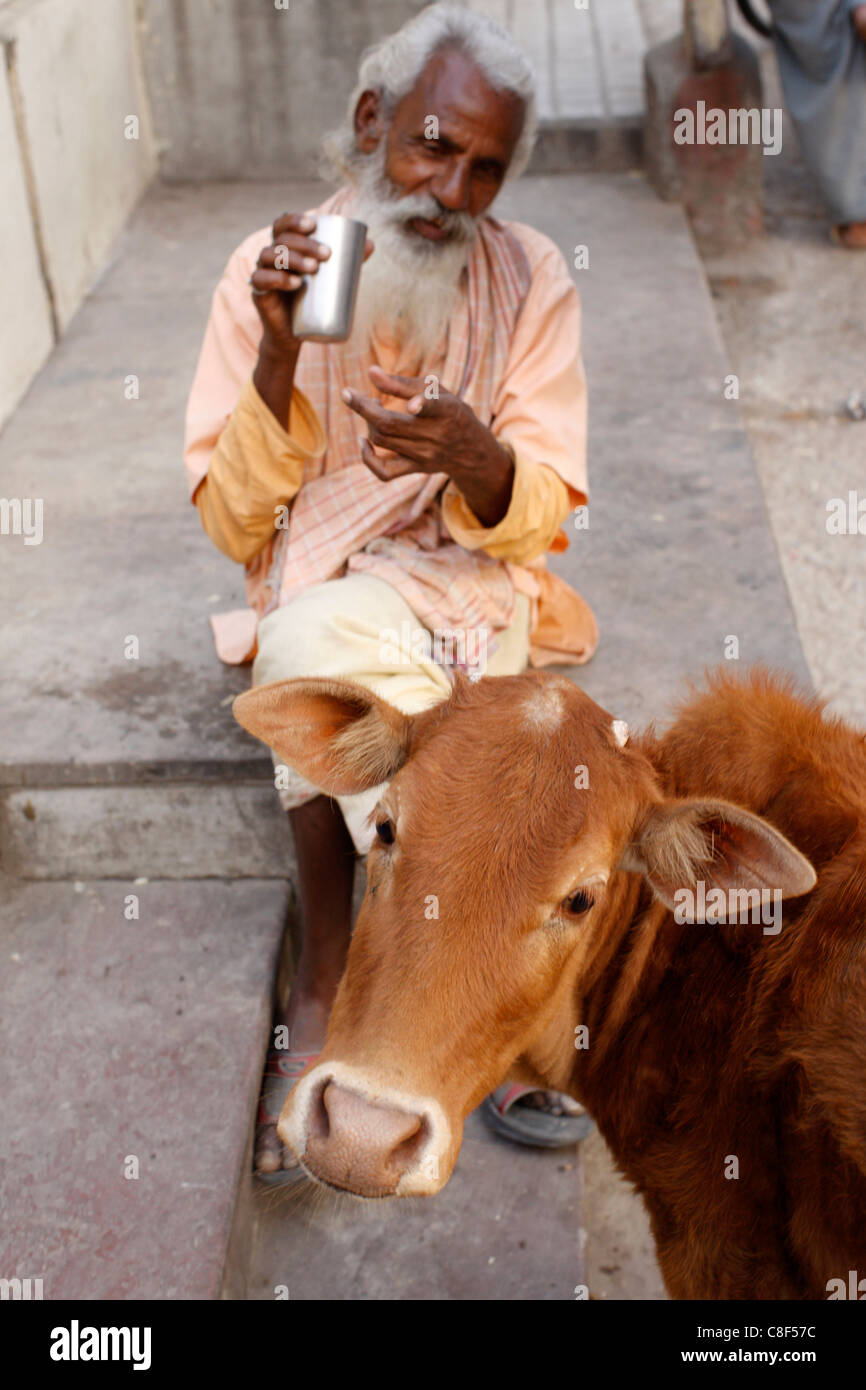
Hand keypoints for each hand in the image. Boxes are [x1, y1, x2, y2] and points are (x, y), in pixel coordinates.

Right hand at [251, 212, 373, 357]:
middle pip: (282, 240)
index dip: (294, 220)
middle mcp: (270, 256)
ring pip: (270, 256)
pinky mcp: (259, 293)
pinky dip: (277, 279)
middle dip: (304, 243)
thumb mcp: (330, 279)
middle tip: (326, 254)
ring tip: (314, 268)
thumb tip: (371, 244)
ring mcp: (262, 272)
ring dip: (293, 259)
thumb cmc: (311, 301)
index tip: (314, 225)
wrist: (293, 333)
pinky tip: (294, 283)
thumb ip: (347, 261)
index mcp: (284, 247)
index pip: (282, 225)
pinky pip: (260, 279)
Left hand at [342, 366, 514, 525]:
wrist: (470, 449)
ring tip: (372, 408)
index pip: (433, 406)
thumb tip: (370, 372)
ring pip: (382, 439)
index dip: (422, 404)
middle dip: (362, 407)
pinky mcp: (416, 469)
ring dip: (367, 421)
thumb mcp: (436, 390)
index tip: (411, 404)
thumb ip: (403, 382)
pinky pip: (384, 472)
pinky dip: (367, 458)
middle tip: (348, 393)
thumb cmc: (449, 411)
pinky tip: (363, 442)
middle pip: (390, 424)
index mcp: (446, 410)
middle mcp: (436, 435)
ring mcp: (425, 456)